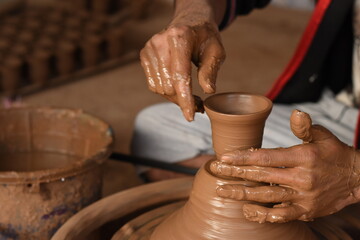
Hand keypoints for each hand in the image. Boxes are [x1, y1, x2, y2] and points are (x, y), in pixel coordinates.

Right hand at [140, 1, 225, 120]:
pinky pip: (153, 85)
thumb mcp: (216, 51)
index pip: (180, 76)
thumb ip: (210, 70)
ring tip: (192, 97)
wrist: (189, 22)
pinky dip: (166, 92)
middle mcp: (160, 42)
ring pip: (160, 89)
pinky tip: (178, 89)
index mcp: (180, 38)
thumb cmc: (205, 37)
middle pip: (169, 86)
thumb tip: (208, 91)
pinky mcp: (144, 55)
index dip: (185, 99)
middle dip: (184, 100)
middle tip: (200, 104)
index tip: (190, 116)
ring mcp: (149, 49)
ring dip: (176, 98)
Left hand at [210, 109, 359, 222]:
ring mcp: (303, 197)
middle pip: (261, 176)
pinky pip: (282, 215)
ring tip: (223, 191)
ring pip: (267, 197)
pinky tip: (248, 211)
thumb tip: (295, 113)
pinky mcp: (306, 211)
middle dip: (235, 174)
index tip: (224, 157)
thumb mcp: (322, 136)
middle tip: (216, 171)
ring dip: (243, 195)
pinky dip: (264, 215)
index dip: (243, 157)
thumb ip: (304, 127)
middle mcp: (301, 178)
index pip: (266, 157)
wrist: (357, 178)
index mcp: (302, 157)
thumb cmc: (334, 154)